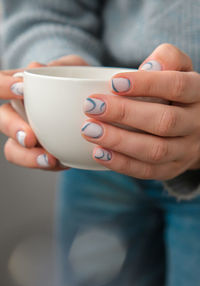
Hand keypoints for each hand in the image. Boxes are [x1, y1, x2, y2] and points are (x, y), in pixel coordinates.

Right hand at [1, 55, 87, 169]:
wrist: (91, 102)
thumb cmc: (76, 80)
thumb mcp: (71, 68)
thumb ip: (57, 67)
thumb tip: (36, 69)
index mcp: (18, 89)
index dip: (1, 87)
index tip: (21, 89)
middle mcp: (17, 112)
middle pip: (1, 119)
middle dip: (13, 128)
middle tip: (31, 138)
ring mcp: (27, 134)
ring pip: (13, 148)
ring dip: (27, 157)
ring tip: (49, 160)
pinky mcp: (40, 151)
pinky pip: (37, 161)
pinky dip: (47, 164)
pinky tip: (63, 163)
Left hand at [82, 44, 199, 179]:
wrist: (194, 129)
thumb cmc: (175, 93)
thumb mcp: (179, 70)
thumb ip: (168, 58)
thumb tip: (149, 66)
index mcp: (197, 94)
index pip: (176, 86)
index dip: (146, 84)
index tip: (113, 82)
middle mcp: (195, 124)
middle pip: (164, 122)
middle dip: (124, 114)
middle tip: (91, 106)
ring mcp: (185, 151)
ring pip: (155, 151)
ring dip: (118, 142)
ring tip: (88, 130)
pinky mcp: (171, 169)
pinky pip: (148, 172)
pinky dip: (121, 164)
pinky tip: (98, 153)